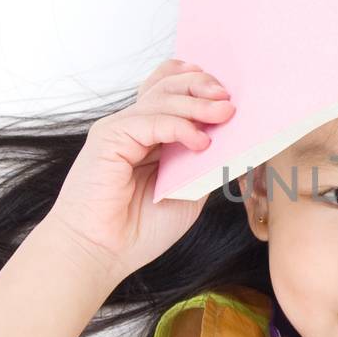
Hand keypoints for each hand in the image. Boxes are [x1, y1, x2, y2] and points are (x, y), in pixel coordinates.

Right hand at [42, 58, 234, 280]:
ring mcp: (120, 129)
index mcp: (151, 136)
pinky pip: (151, 121)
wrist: (102, 252)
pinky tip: (200, 142)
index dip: (196, 83)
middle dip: (201, 87)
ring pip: (161, 99)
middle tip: (227, 99)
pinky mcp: (109, 137)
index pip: (171, 92)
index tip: (225, 91)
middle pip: (167, 87)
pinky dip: (179, 127)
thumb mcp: (188, 192)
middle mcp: (134, 127)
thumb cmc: (140, 229)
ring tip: (225, 113)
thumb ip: (206, 164)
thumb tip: (235, 140)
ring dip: (197, 104)